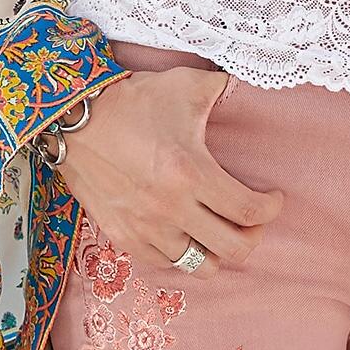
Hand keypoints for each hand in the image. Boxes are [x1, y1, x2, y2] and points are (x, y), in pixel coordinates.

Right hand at [51, 66, 284, 275]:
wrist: (77, 118)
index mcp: (191, 173)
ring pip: (199, 265)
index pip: (248, 211)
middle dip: (252, 236)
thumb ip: (222, 88)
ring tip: (219, 230)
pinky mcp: (123, 237)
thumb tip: (246, 85)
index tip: (273, 198)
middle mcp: (171, 208)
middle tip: (252, 220)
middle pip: (232, 249)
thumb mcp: (186, 85)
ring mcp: (146, 228)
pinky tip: (187, 233)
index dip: (270, 209)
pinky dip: (182, 253)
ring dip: (217, 251)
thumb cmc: (134, 100)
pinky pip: (165, 263)